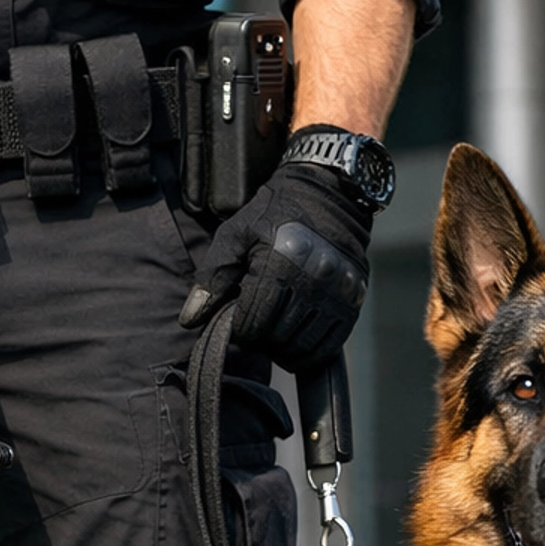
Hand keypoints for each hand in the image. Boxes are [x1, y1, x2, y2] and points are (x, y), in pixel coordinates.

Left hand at [179, 159, 370, 372]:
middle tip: (254, 324)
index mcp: (280, 262)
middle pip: (276, 337)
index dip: (238, 329)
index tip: (237, 318)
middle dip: (259, 338)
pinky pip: (328, 346)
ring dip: (282, 348)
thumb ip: (212, 278)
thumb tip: (190, 319)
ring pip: (301, 346)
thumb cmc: (274, 214)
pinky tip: (295, 341)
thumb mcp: (234, 236)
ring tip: (273, 331)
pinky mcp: (354, 301)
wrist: (329, 193)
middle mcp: (314, 279)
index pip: (252, 322)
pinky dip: (309, 352)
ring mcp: (338, 292)